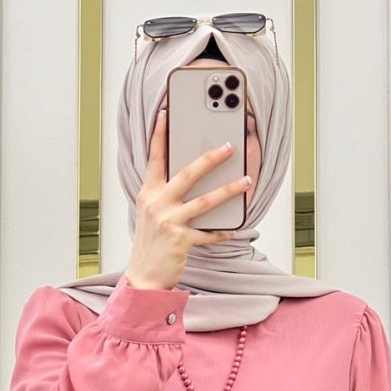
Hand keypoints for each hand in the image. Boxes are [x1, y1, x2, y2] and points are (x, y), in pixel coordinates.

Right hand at [123, 106, 253, 291]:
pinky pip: (209, 233)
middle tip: (229, 146)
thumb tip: (193, 179)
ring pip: (205, 201)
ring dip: (229, 189)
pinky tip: (234, 228)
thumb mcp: (151, 214)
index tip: (166, 113)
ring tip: (246, 181)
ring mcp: (168, 222)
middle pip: (187, 174)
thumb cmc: (151, 244)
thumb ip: (166, 195)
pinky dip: (222, 231)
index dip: (159, 135)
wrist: (143, 277)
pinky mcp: (180, 240)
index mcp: (147, 194)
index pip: (154, 158)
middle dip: (210, 158)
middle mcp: (156, 204)